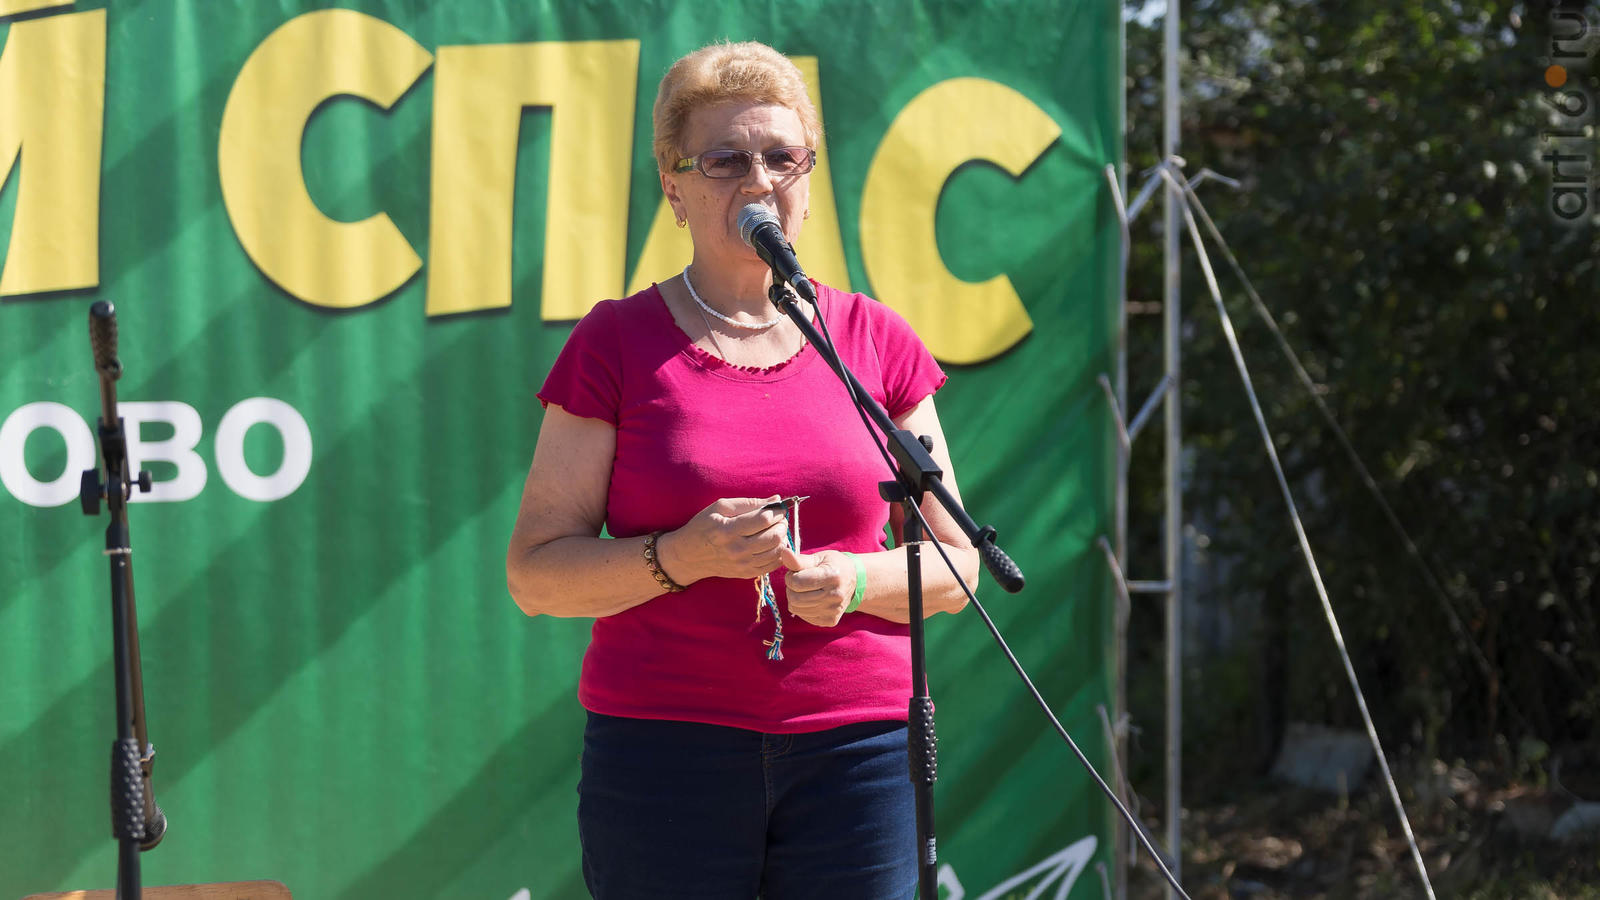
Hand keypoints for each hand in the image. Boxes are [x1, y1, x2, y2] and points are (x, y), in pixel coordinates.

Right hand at [658, 496, 788, 583]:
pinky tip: (773, 543)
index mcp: (728, 530)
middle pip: (774, 536)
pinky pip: (773, 564)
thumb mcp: (720, 507)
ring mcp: (743, 564)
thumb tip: (776, 499)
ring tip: (777, 529)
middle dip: (782, 524)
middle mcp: (737, 549)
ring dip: (783, 537)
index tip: (778, 507)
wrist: (688, 556)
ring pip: (777, 551)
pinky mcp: (746, 573)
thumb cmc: (703, 526)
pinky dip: (779, 552)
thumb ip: (749, 503)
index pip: (763, 520)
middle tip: (779, 518)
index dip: (776, 511)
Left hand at [779, 546, 855, 626]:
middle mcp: (835, 596)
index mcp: (832, 576)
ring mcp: (833, 611)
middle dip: (791, 588)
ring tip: (805, 589)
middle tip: (799, 581)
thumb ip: (799, 560)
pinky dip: (801, 607)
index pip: (797, 582)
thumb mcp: (819, 558)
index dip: (790, 576)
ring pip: (795, 608)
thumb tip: (783, 552)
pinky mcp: (830, 621)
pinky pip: (802, 616)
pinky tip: (811, 598)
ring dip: (795, 597)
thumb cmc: (834, 565)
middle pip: (794, 598)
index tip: (796, 572)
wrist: (855, 581)